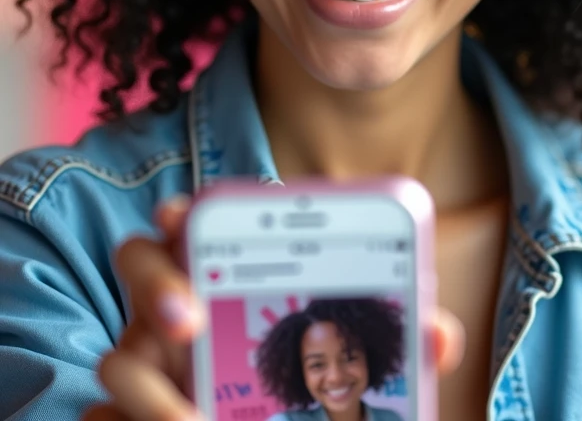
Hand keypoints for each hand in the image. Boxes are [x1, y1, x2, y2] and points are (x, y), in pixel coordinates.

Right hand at [83, 196, 464, 420]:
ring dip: (148, 390)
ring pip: (119, 357)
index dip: (182, 212)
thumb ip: (398, 341)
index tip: (182, 214)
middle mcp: (180, 306)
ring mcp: (152, 363)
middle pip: (139, 265)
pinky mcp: (137, 412)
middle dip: (155, 281)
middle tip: (192, 320)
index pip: (195, 223)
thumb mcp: (360, 359)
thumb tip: (440, 335)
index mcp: (231, 272)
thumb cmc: (319, 383)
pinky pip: (110, 417)